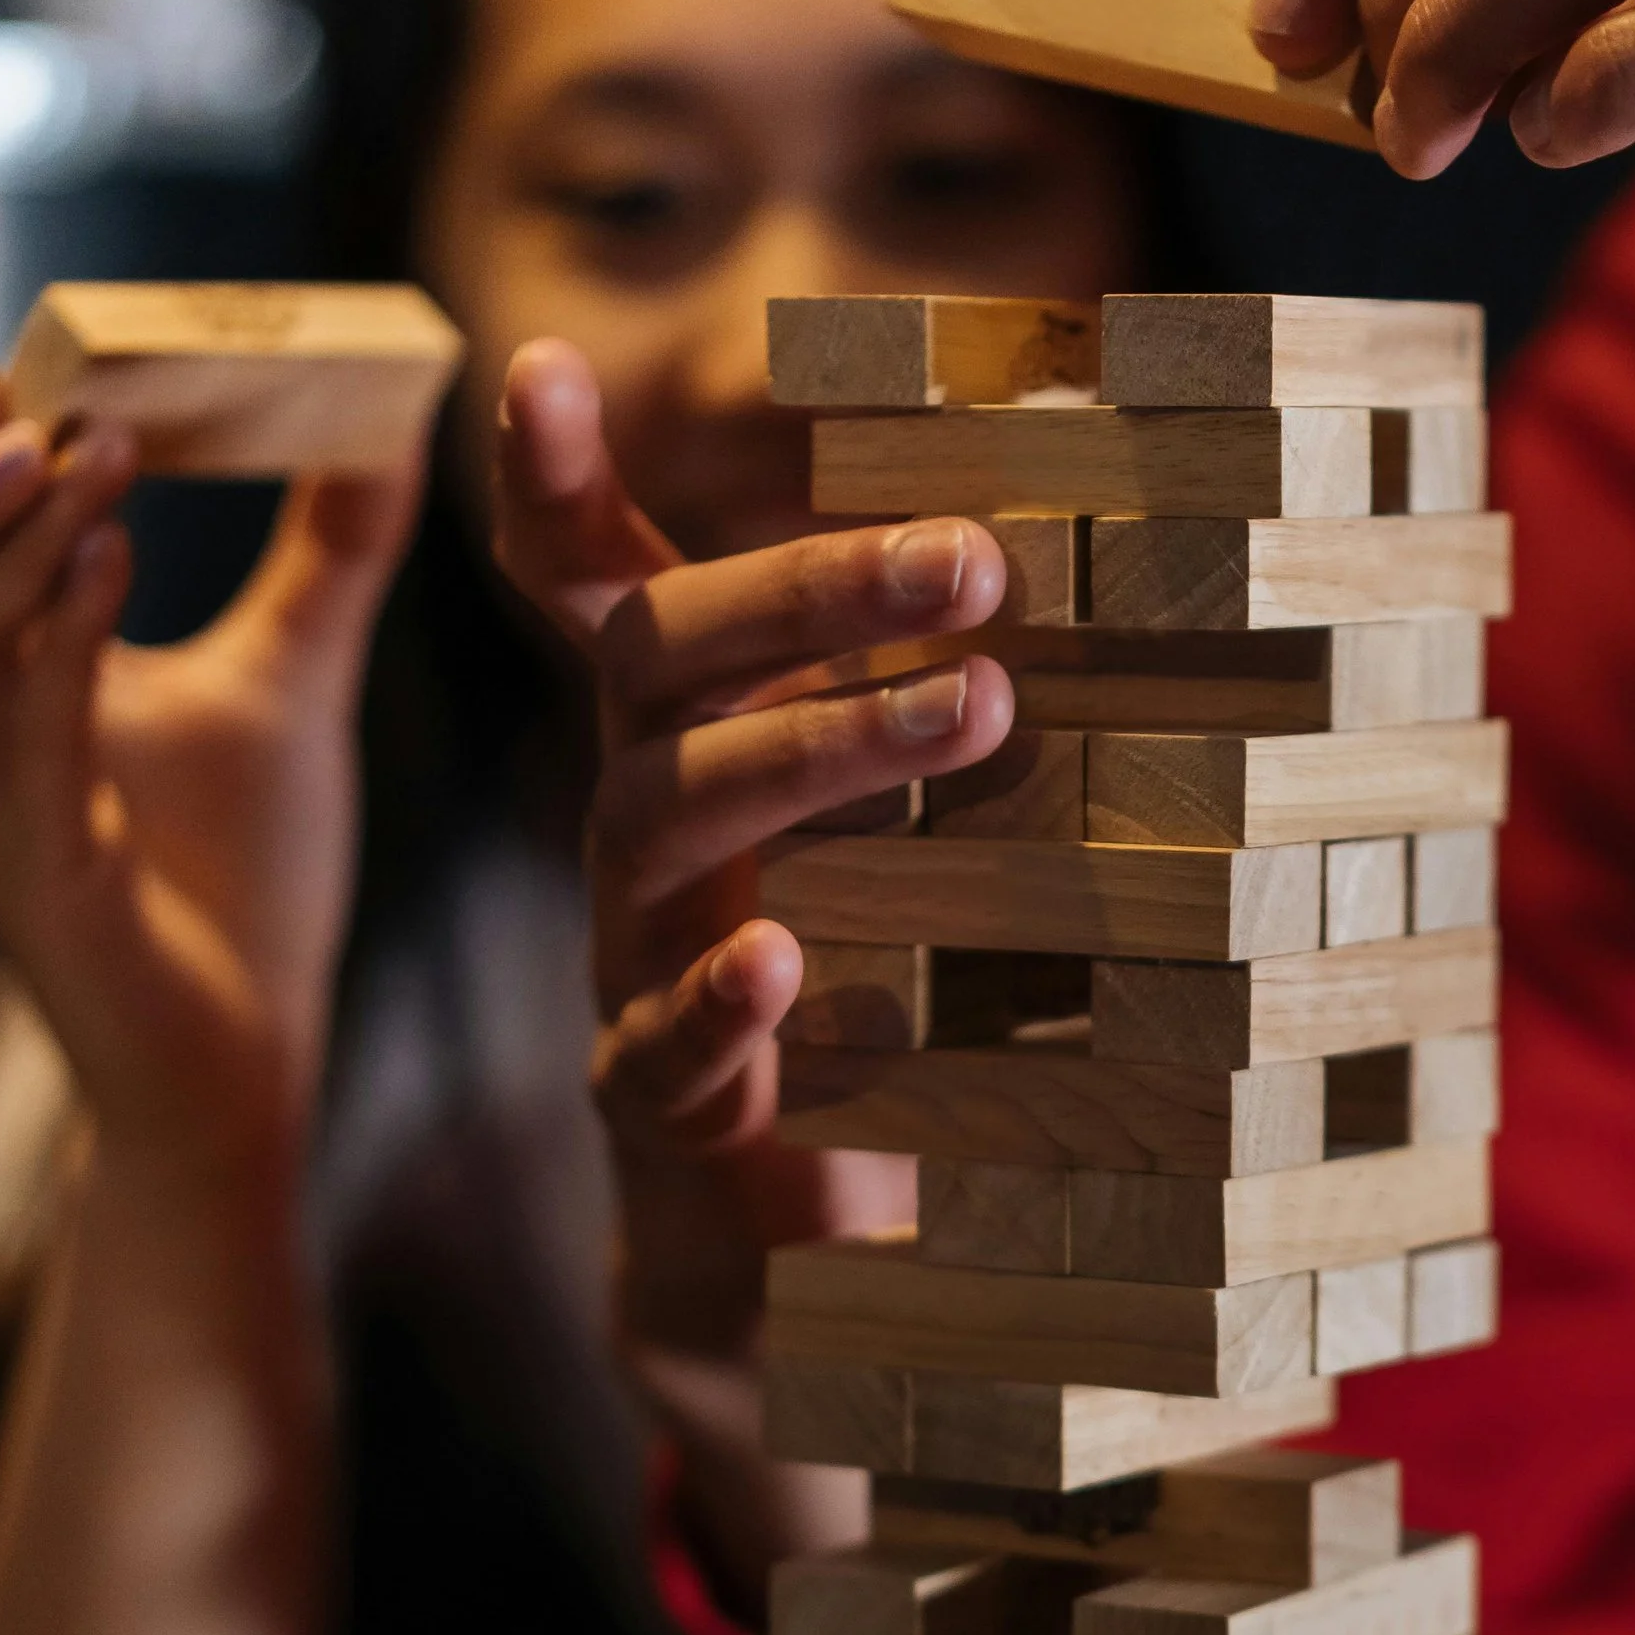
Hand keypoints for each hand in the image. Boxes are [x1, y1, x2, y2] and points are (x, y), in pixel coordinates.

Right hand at [0, 366, 418, 1166]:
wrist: (240, 1067)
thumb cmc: (242, 881)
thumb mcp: (288, 683)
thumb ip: (324, 559)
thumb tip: (384, 432)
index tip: (12, 369)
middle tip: (16, 388)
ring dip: (11, 542)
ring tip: (87, 449)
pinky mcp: (48, 881)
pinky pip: (30, 742)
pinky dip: (63, 642)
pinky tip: (112, 556)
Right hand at [490, 339, 1015, 1379]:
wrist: (788, 1268)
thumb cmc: (876, 1009)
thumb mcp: (928, 848)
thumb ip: (964, 729)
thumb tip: (1097, 576)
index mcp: (702, 744)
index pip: (605, 591)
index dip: (555, 484)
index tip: (537, 367)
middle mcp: (647, 827)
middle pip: (660, 665)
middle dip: (809, 591)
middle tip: (973, 556)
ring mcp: (636, 959)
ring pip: (668, 818)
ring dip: (820, 750)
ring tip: (972, 710)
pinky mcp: (658, 1107)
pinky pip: (658, 1041)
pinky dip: (713, 997)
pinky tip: (775, 960)